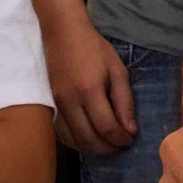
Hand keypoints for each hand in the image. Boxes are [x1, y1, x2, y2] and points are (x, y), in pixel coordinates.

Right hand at [45, 22, 135, 154]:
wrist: (63, 33)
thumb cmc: (95, 48)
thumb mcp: (118, 70)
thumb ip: (125, 101)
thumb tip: (130, 129)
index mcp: (90, 90)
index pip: (106, 127)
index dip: (121, 138)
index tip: (131, 138)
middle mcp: (70, 101)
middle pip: (89, 139)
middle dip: (108, 147)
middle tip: (121, 145)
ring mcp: (58, 105)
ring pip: (73, 140)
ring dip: (92, 148)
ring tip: (108, 144)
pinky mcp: (51, 105)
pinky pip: (62, 134)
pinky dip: (76, 142)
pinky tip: (89, 139)